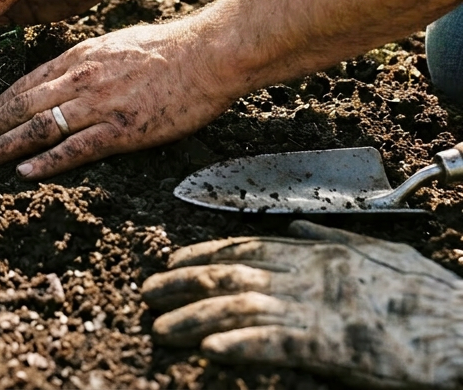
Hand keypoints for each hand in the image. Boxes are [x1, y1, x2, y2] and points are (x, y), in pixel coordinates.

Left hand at [0, 21, 231, 177]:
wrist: (207, 53)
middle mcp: (80, 78)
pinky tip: (25, 172)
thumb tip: (61, 77)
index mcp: (78, 57)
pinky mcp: (123, 128)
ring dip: (4, 145)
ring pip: (40, 126)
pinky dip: (48, 160)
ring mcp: (100, 104)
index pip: (23, 83)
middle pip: (22, 104)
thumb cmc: (166, 49)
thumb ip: (84, 63)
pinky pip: (77, 147)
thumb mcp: (113, 45)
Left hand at [142, 221, 462, 388]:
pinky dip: (241, 344)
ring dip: (196, 317)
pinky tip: (211, 349)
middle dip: (184, 283)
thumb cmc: (428, 296)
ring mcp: (320, 309)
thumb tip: (296, 226)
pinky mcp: (336, 346)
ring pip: (242, 306)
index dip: (203, 253)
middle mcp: (310, 276)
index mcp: (318, 254)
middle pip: (232, 274)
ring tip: (162, 328)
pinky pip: (278, 344)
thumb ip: (331, 240)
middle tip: (146, 292)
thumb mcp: (379, 253)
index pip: (246, 247)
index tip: (171, 262)